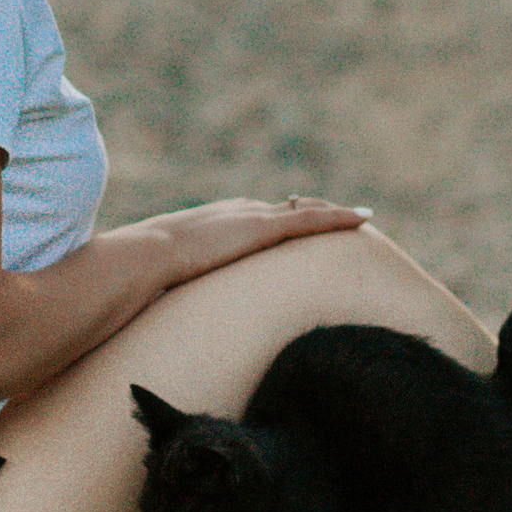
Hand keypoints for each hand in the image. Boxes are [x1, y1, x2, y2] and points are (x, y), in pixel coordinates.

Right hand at [134, 194, 370, 289]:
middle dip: (315, 212)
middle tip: (341, 217)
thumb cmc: (149, 270)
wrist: (149, 254)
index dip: (283, 218)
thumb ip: (176, 281)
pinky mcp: (265, 227)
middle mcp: (240, 211)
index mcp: (220, 220)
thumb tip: (162, 303)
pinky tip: (362, 219)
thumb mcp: (167, 275)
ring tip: (361, 217)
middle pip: (288, 208)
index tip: (300, 222)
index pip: (260, 217)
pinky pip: (312, 220)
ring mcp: (254, 217)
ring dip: (334, 214)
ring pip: (306, 210)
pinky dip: (339, 218)